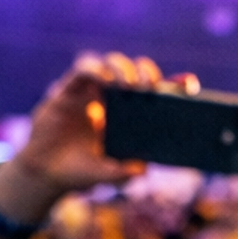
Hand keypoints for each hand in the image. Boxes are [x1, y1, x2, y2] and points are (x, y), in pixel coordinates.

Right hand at [0, 51, 191, 224]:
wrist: (47, 173)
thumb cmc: (83, 172)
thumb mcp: (109, 176)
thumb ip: (125, 173)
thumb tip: (143, 169)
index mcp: (129, 116)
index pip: (155, 94)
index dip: (173, 85)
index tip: (190, 85)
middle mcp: (112, 98)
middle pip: (134, 71)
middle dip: (146, 72)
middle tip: (150, 87)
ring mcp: (91, 91)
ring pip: (110, 62)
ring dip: (123, 67)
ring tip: (129, 85)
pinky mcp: (68, 89)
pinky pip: (84, 68)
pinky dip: (95, 68)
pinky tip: (104, 79)